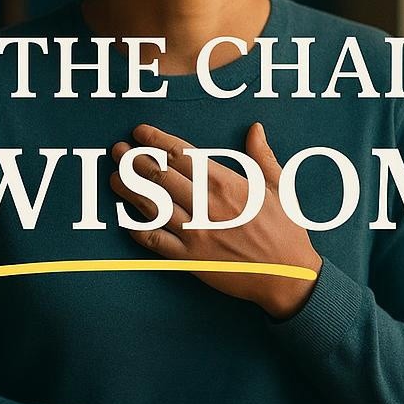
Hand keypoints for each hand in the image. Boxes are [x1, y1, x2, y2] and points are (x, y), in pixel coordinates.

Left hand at [110, 122, 322, 318]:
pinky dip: (137, 229)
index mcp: (226, 183)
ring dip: (129, 189)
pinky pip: (155, 241)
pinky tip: (125, 218)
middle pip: (160, 176)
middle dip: (135, 160)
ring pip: (152, 205)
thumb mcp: (278, 187)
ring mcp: (195, 233)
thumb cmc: (285, 229)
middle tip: (119, 151)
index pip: (182, 154)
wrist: (288, 275)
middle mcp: (206, 205)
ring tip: (114, 177)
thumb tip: (255, 129)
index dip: (156, 140)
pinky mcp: (189, 258)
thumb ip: (261, 156)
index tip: (140, 132)